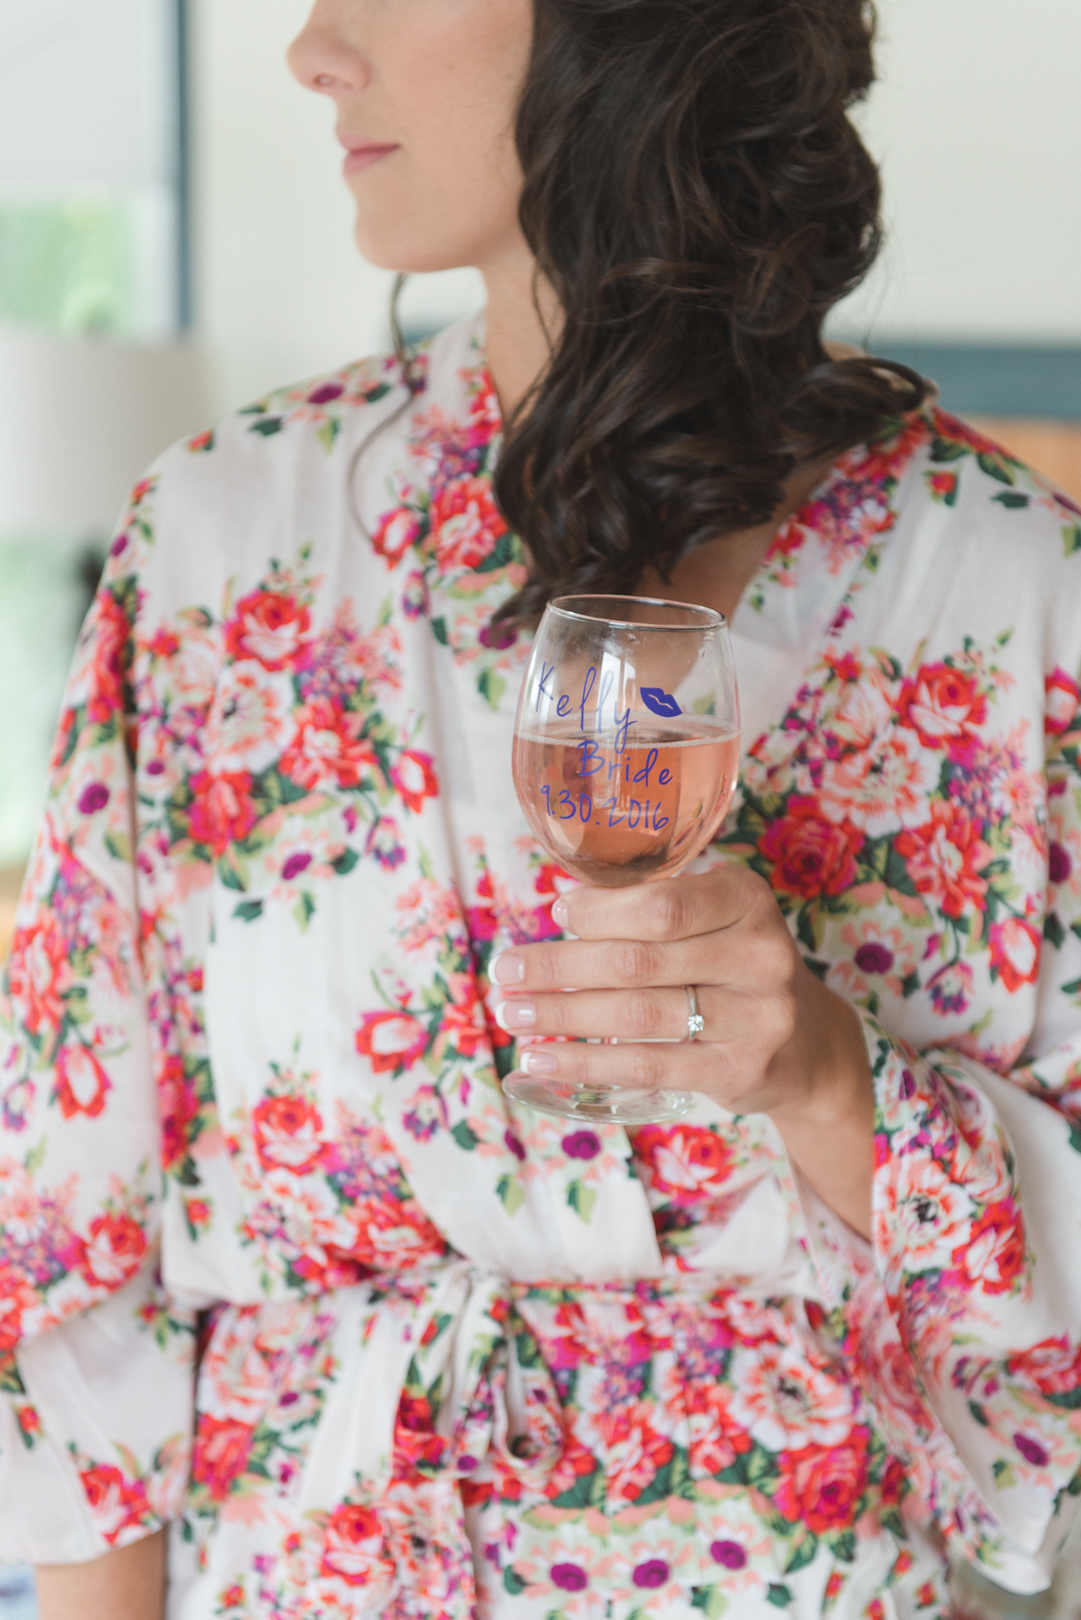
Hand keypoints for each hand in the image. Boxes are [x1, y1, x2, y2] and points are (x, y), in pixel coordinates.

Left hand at [492, 865, 874, 1235]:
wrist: (804, 1044)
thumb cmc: (730, 965)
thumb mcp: (711, 920)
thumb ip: (651, 912)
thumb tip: (563, 913)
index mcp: (746, 899)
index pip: (662, 906)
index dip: (598, 913)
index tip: (553, 914)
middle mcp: (760, 954)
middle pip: (638, 961)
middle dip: (559, 967)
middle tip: (506, 971)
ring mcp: (756, 1017)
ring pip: (637, 1015)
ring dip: (563, 1015)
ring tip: (513, 1014)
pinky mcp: (740, 1069)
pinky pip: (648, 1067)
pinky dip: (587, 1063)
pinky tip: (544, 1059)